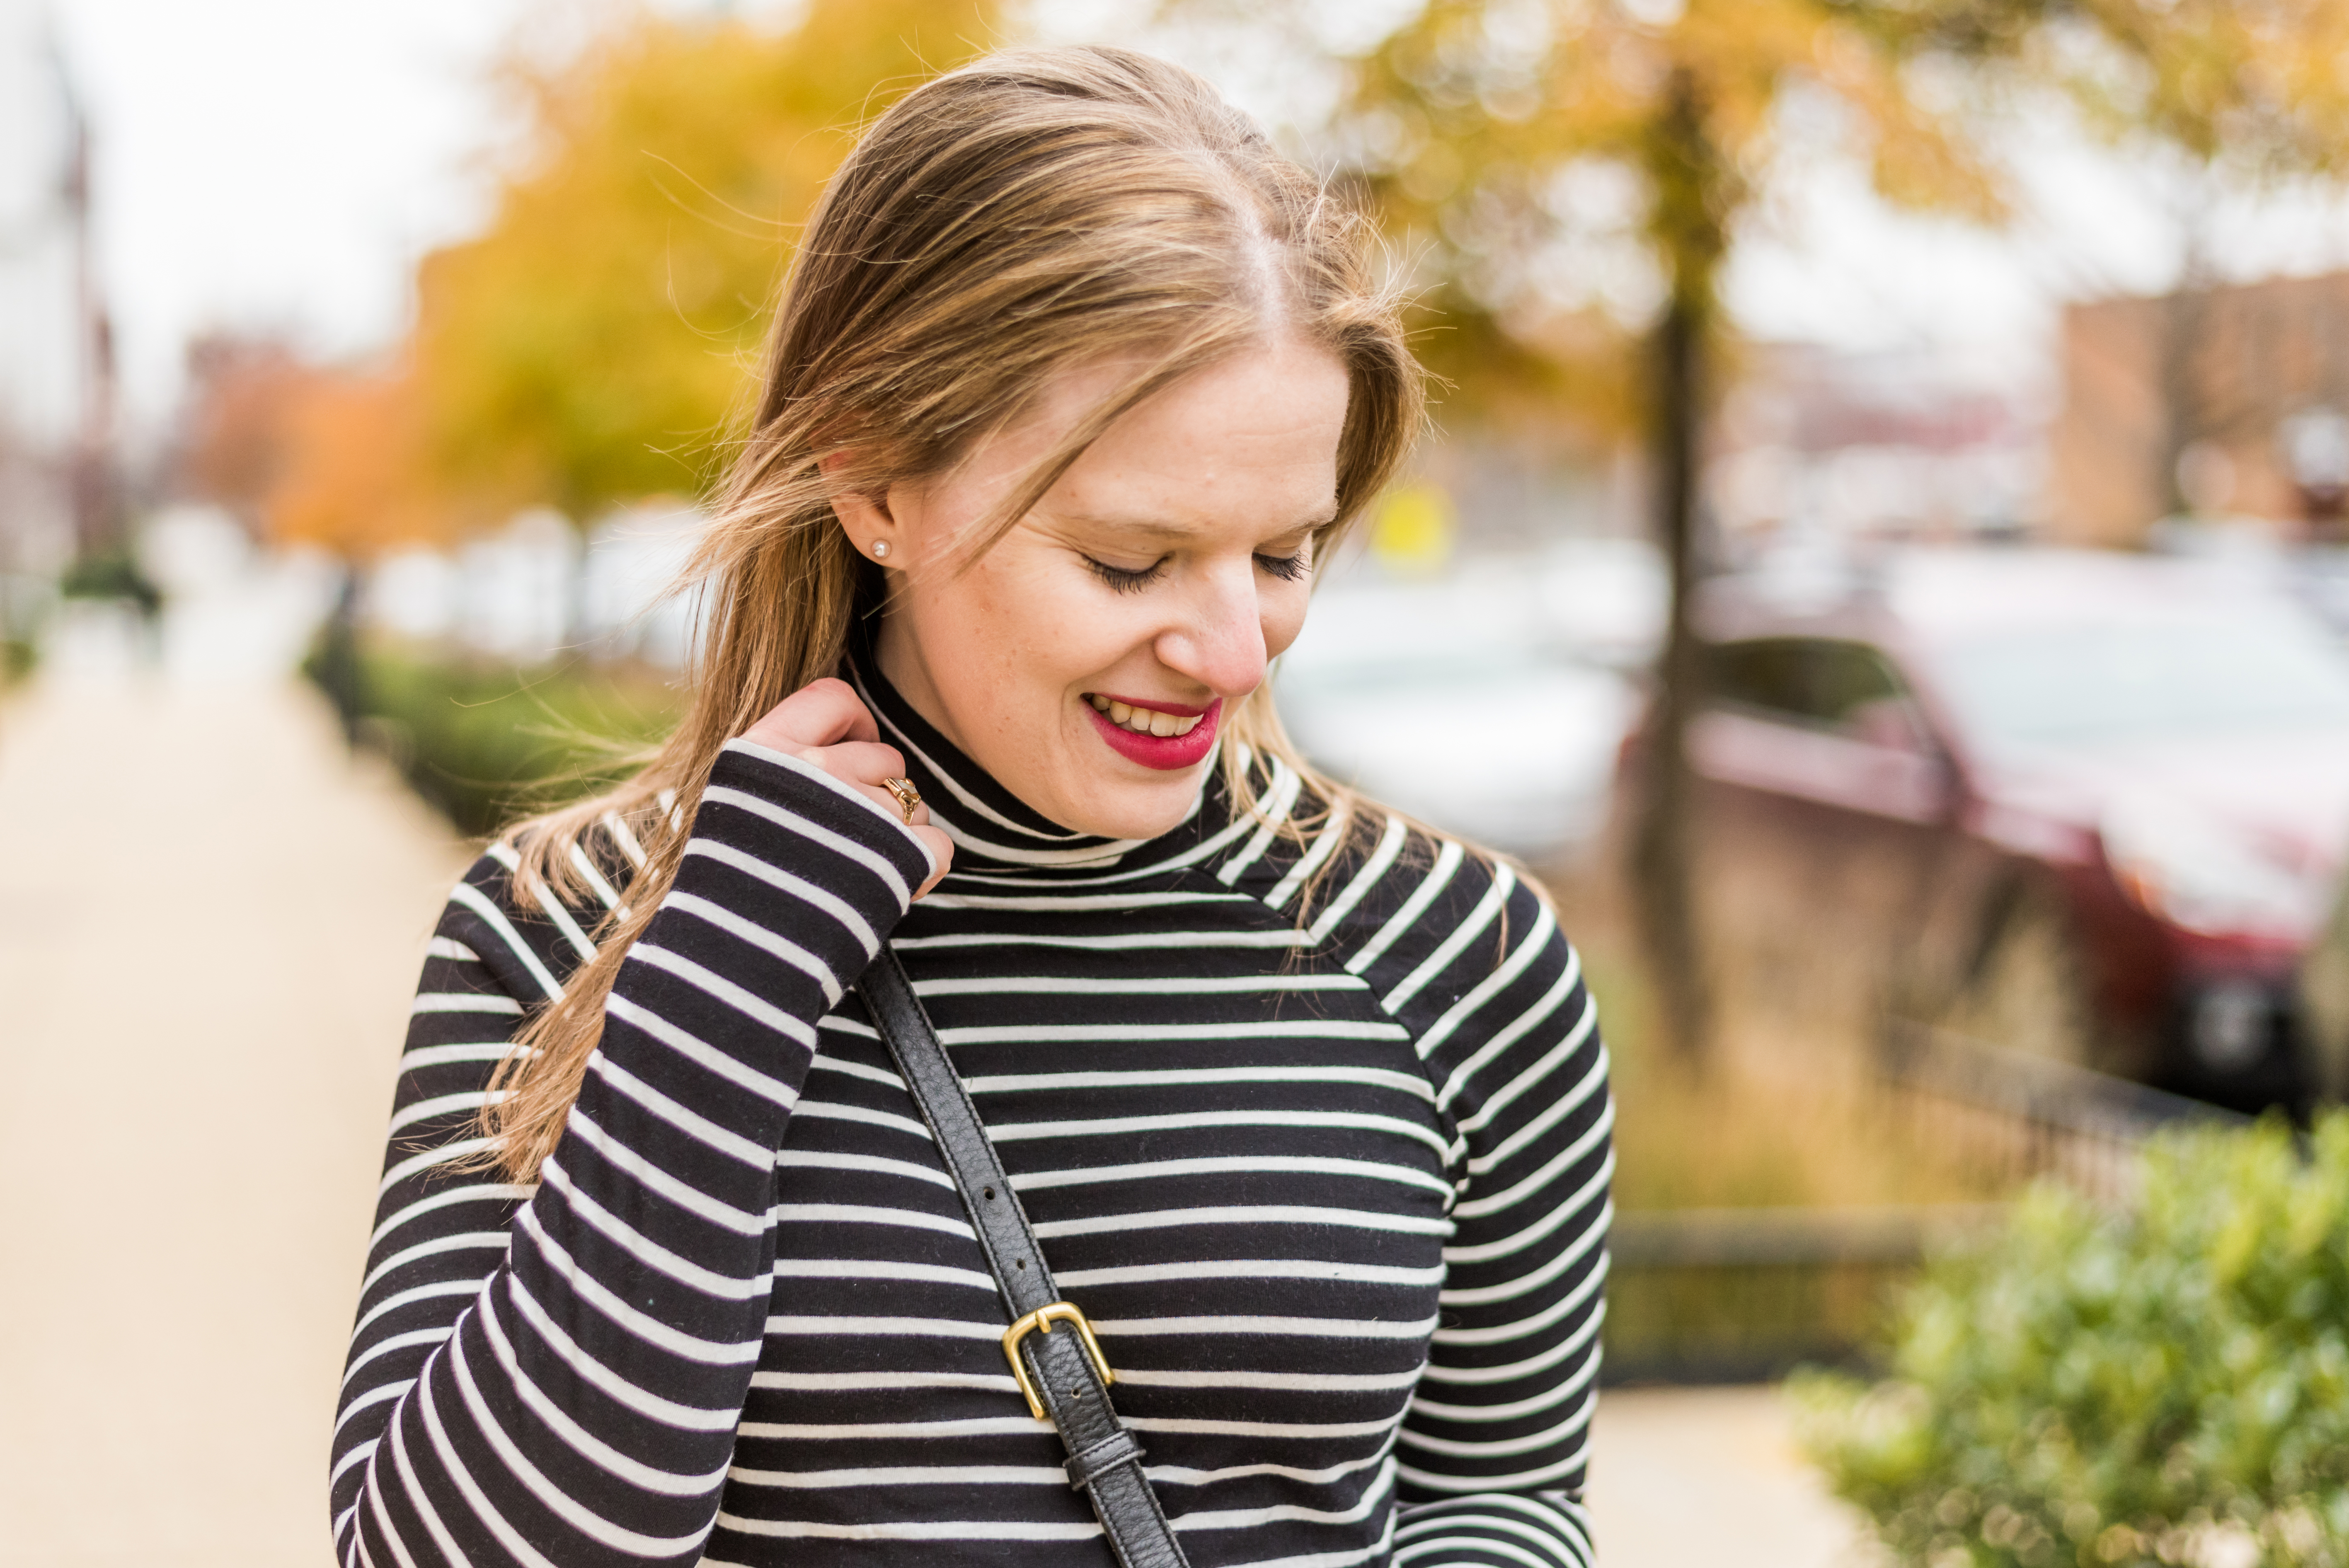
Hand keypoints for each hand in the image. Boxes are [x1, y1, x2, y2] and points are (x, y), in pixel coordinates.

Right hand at [739, 678, 950, 898]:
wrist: (733, 963)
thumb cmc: (736, 890)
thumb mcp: (742, 806)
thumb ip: (789, 769)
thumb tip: (854, 742)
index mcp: (767, 748)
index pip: (834, 698)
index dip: (853, 724)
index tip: (848, 754)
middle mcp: (816, 768)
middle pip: (884, 757)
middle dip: (876, 796)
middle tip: (845, 843)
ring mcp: (862, 807)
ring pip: (913, 802)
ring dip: (898, 837)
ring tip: (855, 874)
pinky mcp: (901, 853)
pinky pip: (938, 844)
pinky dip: (922, 871)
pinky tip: (885, 891)